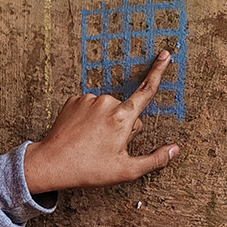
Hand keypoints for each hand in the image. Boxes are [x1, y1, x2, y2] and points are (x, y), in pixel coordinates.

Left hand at [23, 51, 180, 194]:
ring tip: (92, 142)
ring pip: (108, 109)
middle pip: (126, 111)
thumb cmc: (88, 169)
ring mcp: (88, 100)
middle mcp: (106, 102)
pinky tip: (82, 134)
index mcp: (122, 118)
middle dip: (123, 126)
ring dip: (105, 122)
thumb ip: (155, 160)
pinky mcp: (73, 101)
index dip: (158, 72)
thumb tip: (174, 150)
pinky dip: (89, 119)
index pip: (146, 91)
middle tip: (108, 147)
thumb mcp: (126, 170)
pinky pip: (90, 108)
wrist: (51, 163)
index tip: (165, 55)